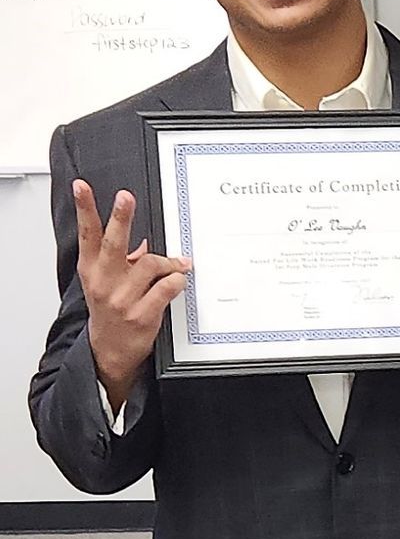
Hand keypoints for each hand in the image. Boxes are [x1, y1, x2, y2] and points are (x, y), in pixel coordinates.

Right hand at [74, 181, 190, 409]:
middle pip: (113, 243)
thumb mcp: (105, 283)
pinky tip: (179, 280)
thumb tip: (139, 241)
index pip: (86, 233)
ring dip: (170, 262)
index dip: (84, 208)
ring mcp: (122, 299)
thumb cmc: (110, 311)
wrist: (109, 350)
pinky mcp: (142, 314)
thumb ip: (120, 260)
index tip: (82, 188)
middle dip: (120, 218)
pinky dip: (177, 281)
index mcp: (91, 269)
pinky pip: (166, 288)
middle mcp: (104, 282)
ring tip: (178, 265)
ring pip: (150, 265)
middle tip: (125, 197)